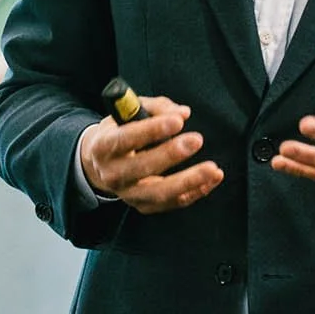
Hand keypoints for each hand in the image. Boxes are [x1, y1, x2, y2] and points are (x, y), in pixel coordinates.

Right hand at [78, 95, 222, 213]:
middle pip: (142, 167)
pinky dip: (195, 192)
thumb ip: (156, 107)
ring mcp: (128, 194)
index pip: (125, 139)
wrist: (101, 164)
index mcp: (103, 146)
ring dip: (189, 181)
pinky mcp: (144, 206)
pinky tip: (212, 179)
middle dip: (171, 154)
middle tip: (196, 140)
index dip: (151, 130)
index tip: (176, 122)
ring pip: (160, 193)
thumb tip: (183, 113)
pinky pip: (173, 203)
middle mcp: (112, 174)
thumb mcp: (129, 112)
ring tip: (212, 169)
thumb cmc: (119, 132)